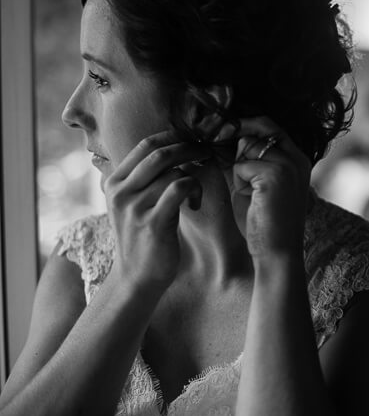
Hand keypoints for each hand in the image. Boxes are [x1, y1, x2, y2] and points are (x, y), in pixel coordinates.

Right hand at [104, 132, 209, 291]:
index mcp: (114, 183)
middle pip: (160, 153)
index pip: (145, 145)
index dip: (173, 138)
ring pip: (173, 172)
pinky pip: (179, 189)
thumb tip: (170, 148)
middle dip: (189, 148)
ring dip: (194, 177)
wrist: (135, 278)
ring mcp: (135, 208)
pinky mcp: (153, 223)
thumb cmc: (141, 237)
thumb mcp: (132, 204)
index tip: (192, 141)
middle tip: (206, 153)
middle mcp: (121, 192)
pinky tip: (194, 205)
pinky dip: (194, 190)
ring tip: (195, 194)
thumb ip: (143, 179)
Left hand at [221, 116, 311, 260]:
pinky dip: (238, 182)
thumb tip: (220, 135)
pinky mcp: (275, 175)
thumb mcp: (255, 184)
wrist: (276, 252)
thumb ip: (246, 160)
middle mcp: (297, 157)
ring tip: (249, 192)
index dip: (245, 124)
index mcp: (298, 158)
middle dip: (237, 141)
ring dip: (239, 168)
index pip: (270, 125)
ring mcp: (288, 165)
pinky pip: (242, 166)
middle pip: (258, 129)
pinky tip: (251, 199)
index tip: (221, 131)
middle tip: (227, 156)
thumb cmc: (264, 222)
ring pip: (247, 146)